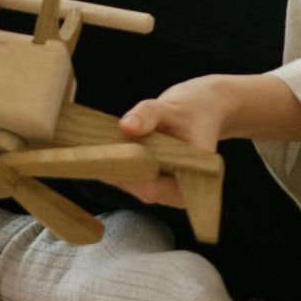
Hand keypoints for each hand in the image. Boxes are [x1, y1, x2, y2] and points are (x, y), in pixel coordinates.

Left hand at [113, 76, 229, 207]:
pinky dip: (119, 161)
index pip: (150, 189)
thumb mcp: (171, 107)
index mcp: (190, 184)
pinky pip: (130, 175)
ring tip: (102, 142)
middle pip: (136, 187)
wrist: (204, 108)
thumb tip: (126, 126)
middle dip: (116, 167)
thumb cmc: (193, 108)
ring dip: (115, 163)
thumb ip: (148, 115)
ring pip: (130, 182)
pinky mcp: (153, 180)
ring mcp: (163, 188)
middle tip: (96, 143)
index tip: (105, 153)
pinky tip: (109, 145)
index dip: (126, 173)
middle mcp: (176, 193)